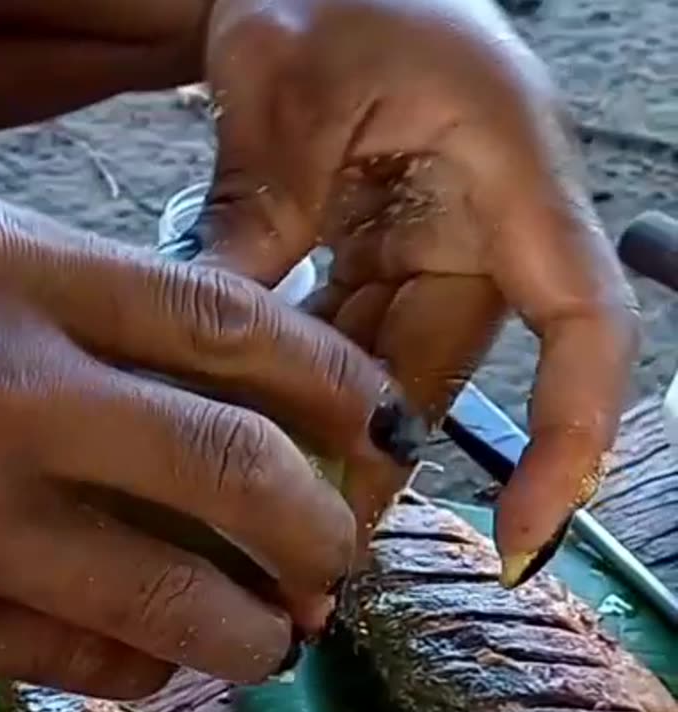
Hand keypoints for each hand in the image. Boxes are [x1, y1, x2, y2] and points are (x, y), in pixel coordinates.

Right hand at [0, 193, 401, 696]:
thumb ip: (53, 286)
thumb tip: (180, 350)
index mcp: (3, 272)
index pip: (223, 321)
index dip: (330, 375)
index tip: (378, 417)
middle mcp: (2, 389)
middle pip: (230, 461)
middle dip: (324, 516)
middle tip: (345, 539)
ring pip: (172, 593)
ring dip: (258, 622)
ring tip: (280, 626)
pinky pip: (75, 662)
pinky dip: (142, 672)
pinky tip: (159, 668)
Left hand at [188, 0, 638, 583]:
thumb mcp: (287, 91)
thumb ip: (262, 211)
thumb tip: (210, 336)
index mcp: (508, 173)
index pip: (580, 321)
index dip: (569, 433)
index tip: (528, 529)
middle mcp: (483, 222)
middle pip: (443, 365)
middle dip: (377, 455)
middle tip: (304, 541)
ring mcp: (428, 238)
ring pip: (385, 360)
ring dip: (328, 425)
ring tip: (262, 500)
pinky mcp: (376, 244)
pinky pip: (345, 327)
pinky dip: (297, 372)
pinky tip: (243, 419)